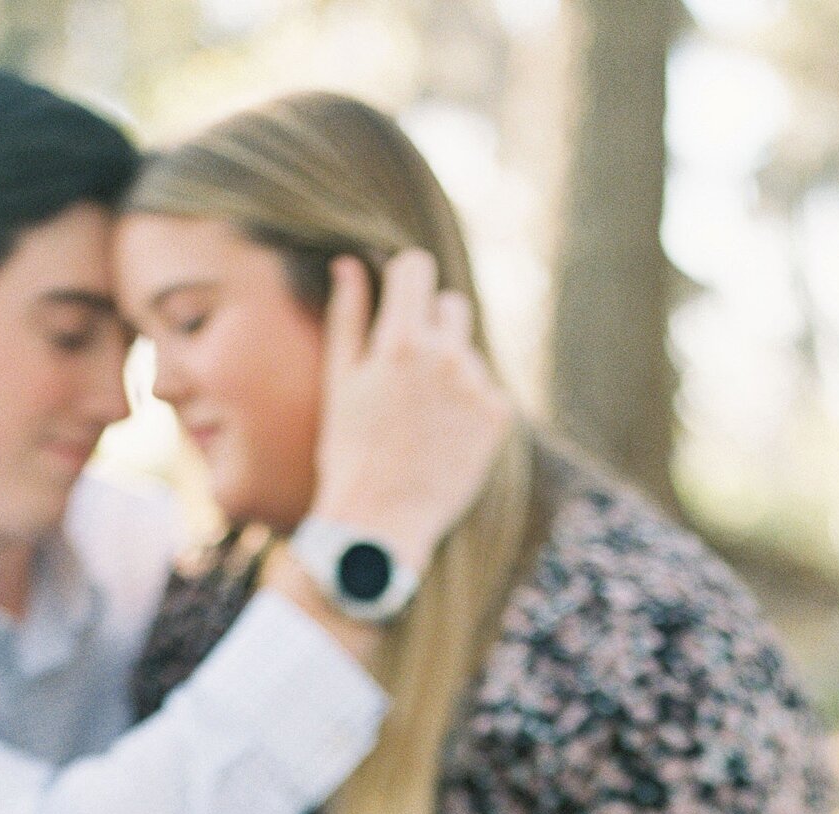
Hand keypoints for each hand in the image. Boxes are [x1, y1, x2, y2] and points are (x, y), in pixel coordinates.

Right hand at [310, 250, 514, 573]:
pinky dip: (471, 408)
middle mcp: (446, 356)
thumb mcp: (340, 382)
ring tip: (423, 420)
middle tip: (408, 376)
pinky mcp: (498, 417)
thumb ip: (348, 316)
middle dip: (431, 328)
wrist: (381, 525)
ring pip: (469, 353)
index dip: (406, 279)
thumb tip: (349, 263)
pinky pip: (488, 391)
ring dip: (451, 371)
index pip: (417, 267)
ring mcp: (477, 387)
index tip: (400, 299)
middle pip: (450, 306)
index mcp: (401, 340)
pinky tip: (446, 439)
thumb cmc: (350, 453)